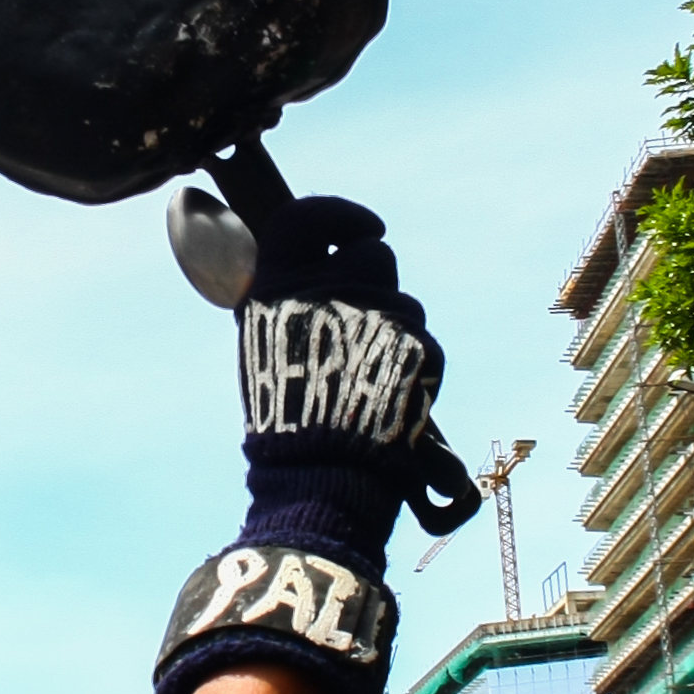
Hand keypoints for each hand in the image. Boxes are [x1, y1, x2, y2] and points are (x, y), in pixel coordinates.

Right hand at [151, 189, 473, 693]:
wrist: (322, 480)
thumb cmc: (286, 424)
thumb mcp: (266, 351)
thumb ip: (290, 302)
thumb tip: (315, 266)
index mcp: (277, 287)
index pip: (306, 216)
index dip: (337, 213)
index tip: (360, 226)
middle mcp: (324, 291)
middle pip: (372, 254)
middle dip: (378, 282)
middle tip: (367, 317)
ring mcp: (373, 317)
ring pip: (406, 301)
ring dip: (397, 329)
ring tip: (371, 379)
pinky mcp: (415, 346)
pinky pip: (426, 342)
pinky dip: (416, 367)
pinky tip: (392, 398)